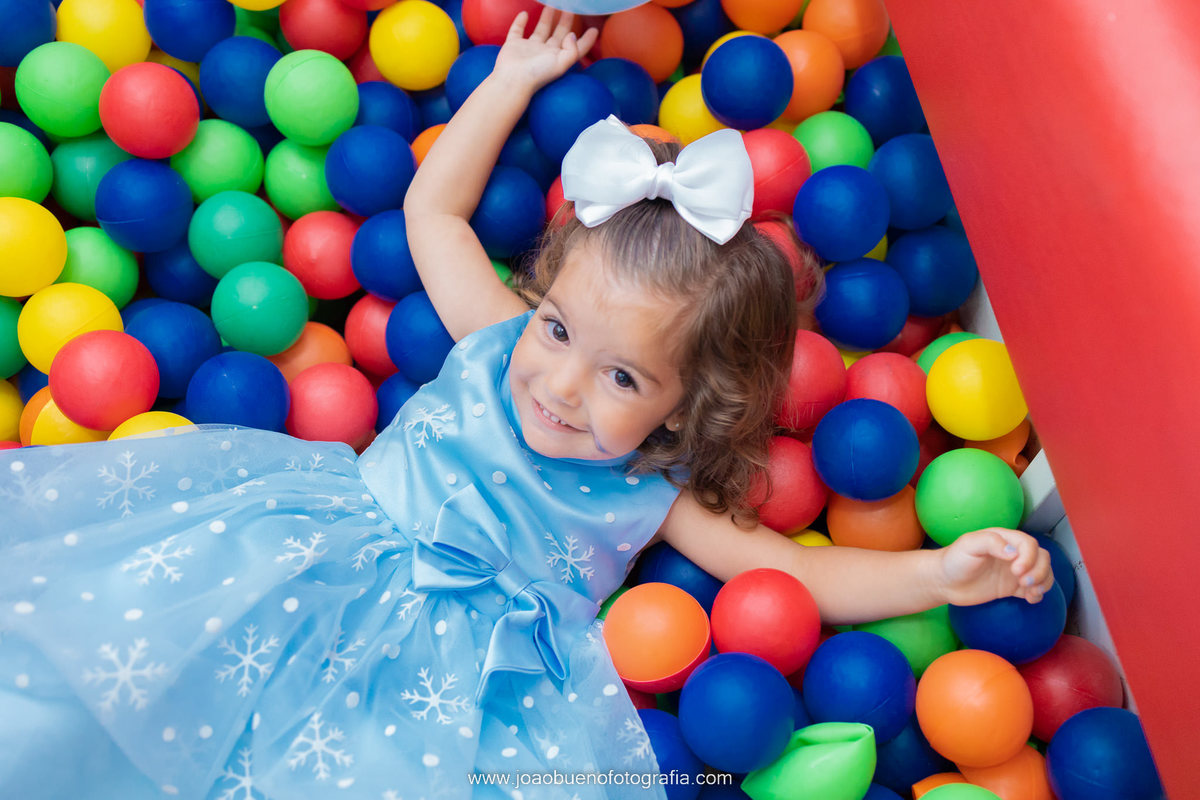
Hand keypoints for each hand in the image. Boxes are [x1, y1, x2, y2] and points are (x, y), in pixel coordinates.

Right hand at [493, 8, 599, 94]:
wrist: (513, 80)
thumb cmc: (538, 73)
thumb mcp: (561, 63)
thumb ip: (572, 49)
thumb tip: (572, 35)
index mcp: (558, 58)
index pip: (576, 47)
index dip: (586, 40)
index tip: (594, 29)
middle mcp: (545, 53)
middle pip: (559, 34)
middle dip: (565, 22)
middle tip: (570, 8)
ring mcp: (529, 49)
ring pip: (541, 30)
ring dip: (546, 18)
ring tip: (552, 5)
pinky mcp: (513, 45)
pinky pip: (517, 30)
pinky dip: (520, 22)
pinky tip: (524, 13)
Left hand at [937, 527, 1054, 605]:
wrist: (944, 582)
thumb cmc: (954, 560)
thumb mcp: (968, 545)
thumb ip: (990, 542)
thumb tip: (1013, 552)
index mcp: (1004, 539)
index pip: (1029, 544)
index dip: (1029, 557)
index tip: (1016, 570)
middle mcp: (1012, 554)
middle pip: (1041, 557)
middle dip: (1039, 570)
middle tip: (1023, 582)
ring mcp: (1013, 571)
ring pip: (1042, 572)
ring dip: (1043, 582)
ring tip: (1031, 592)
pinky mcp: (1012, 587)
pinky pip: (1034, 588)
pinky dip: (1038, 594)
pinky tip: (1030, 598)